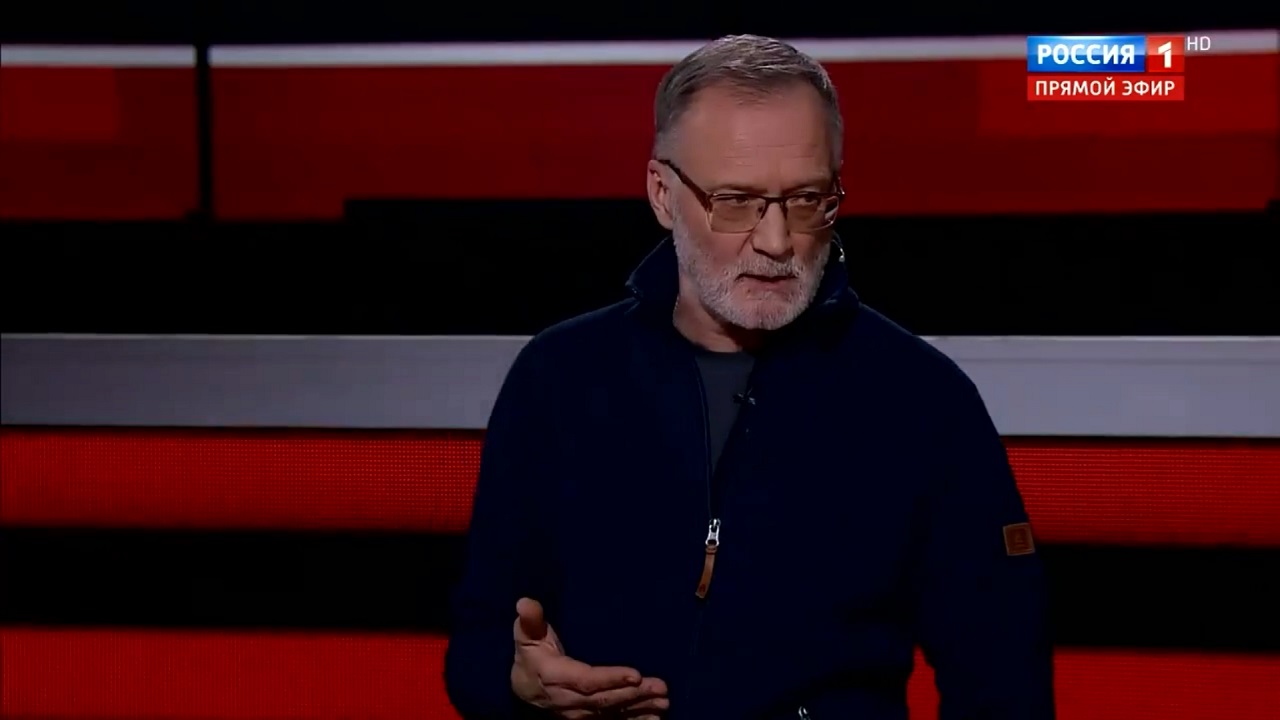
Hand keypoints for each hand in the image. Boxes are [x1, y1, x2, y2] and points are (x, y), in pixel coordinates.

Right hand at [511, 597, 668, 717]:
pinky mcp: (589, 718)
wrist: (523, 690)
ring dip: (639, 709)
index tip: (635, 675)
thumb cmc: (531, 656)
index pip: (585, 680)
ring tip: (664, 703)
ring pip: (611, 712)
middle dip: (634, 695)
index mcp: (555, 676)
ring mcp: (580, 713)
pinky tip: (655, 719)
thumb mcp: (526, 636)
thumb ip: (529, 620)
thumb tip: (524, 602)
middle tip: (661, 687)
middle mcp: (568, 700)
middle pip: (604, 699)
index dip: (610, 679)